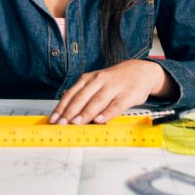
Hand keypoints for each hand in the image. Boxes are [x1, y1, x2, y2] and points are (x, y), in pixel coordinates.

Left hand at [49, 60, 170, 124]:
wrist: (141, 70)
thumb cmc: (114, 80)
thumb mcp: (96, 82)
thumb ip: (83, 95)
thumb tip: (66, 111)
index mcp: (88, 79)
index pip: (71, 94)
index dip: (61, 107)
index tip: (53, 119)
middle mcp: (99, 81)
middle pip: (82, 98)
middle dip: (70, 112)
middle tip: (61, 124)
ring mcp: (113, 87)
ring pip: (97, 101)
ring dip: (85, 113)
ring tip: (76, 123)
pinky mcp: (128, 94)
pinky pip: (116, 105)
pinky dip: (107, 113)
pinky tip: (99, 121)